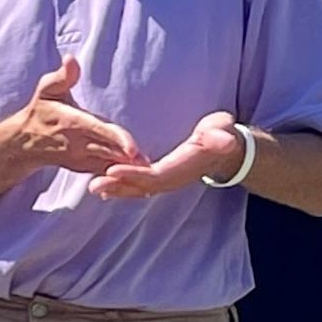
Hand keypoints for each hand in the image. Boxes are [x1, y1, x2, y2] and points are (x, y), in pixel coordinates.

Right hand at [8, 56, 142, 174]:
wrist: (26, 143)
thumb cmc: (41, 111)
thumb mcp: (47, 89)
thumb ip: (63, 76)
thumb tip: (70, 59)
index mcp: (74, 123)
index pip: (99, 131)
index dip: (117, 140)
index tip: (133, 149)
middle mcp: (79, 144)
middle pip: (110, 152)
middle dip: (130, 159)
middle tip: (152, 164)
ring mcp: (82, 158)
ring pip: (108, 164)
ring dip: (128, 168)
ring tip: (150, 170)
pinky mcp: (84, 167)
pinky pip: (104, 172)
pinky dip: (120, 174)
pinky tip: (139, 175)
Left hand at [90, 111, 241, 200]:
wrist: (228, 150)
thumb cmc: (223, 135)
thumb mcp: (224, 132)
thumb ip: (222, 137)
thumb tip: (225, 140)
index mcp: (184, 167)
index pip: (156, 175)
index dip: (134, 174)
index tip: (113, 169)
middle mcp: (174, 178)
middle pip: (142, 186)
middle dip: (118, 185)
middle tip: (93, 184)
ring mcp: (168, 180)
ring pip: (139, 189)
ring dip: (117, 189)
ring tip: (94, 187)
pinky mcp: (163, 177)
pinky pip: (141, 185)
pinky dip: (124, 187)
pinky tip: (107, 187)